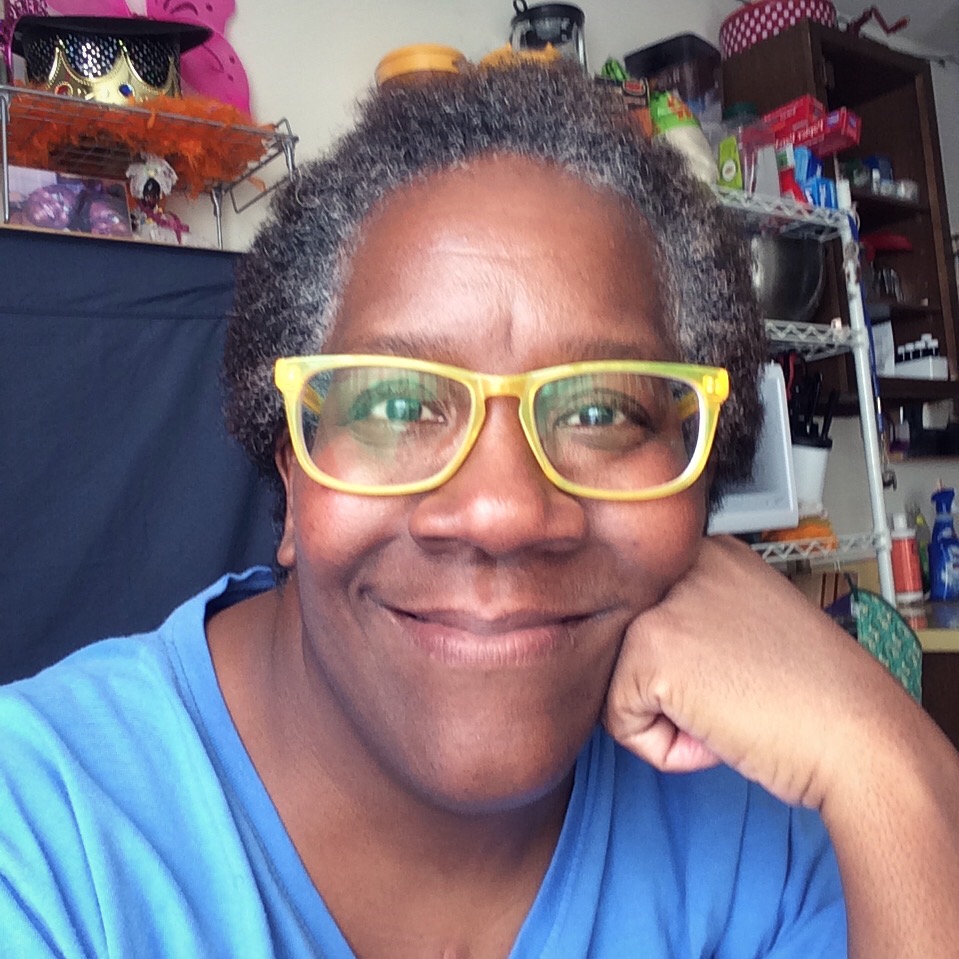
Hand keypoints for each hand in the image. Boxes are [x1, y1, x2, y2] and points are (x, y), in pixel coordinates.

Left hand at [602, 535, 896, 808]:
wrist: (858, 735)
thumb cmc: (814, 696)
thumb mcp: (749, 624)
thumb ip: (697, 617)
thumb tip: (637, 646)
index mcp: (708, 552)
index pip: (646, 616)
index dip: (682, 665)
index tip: (732, 673)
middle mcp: (680, 564)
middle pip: (625, 647)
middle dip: (667, 690)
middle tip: (734, 696)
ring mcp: (660, 602)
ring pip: (617, 683)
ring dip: (666, 719)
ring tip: (728, 712)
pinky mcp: (649, 647)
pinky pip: (619, 720)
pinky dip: (662, 747)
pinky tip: (717, 731)